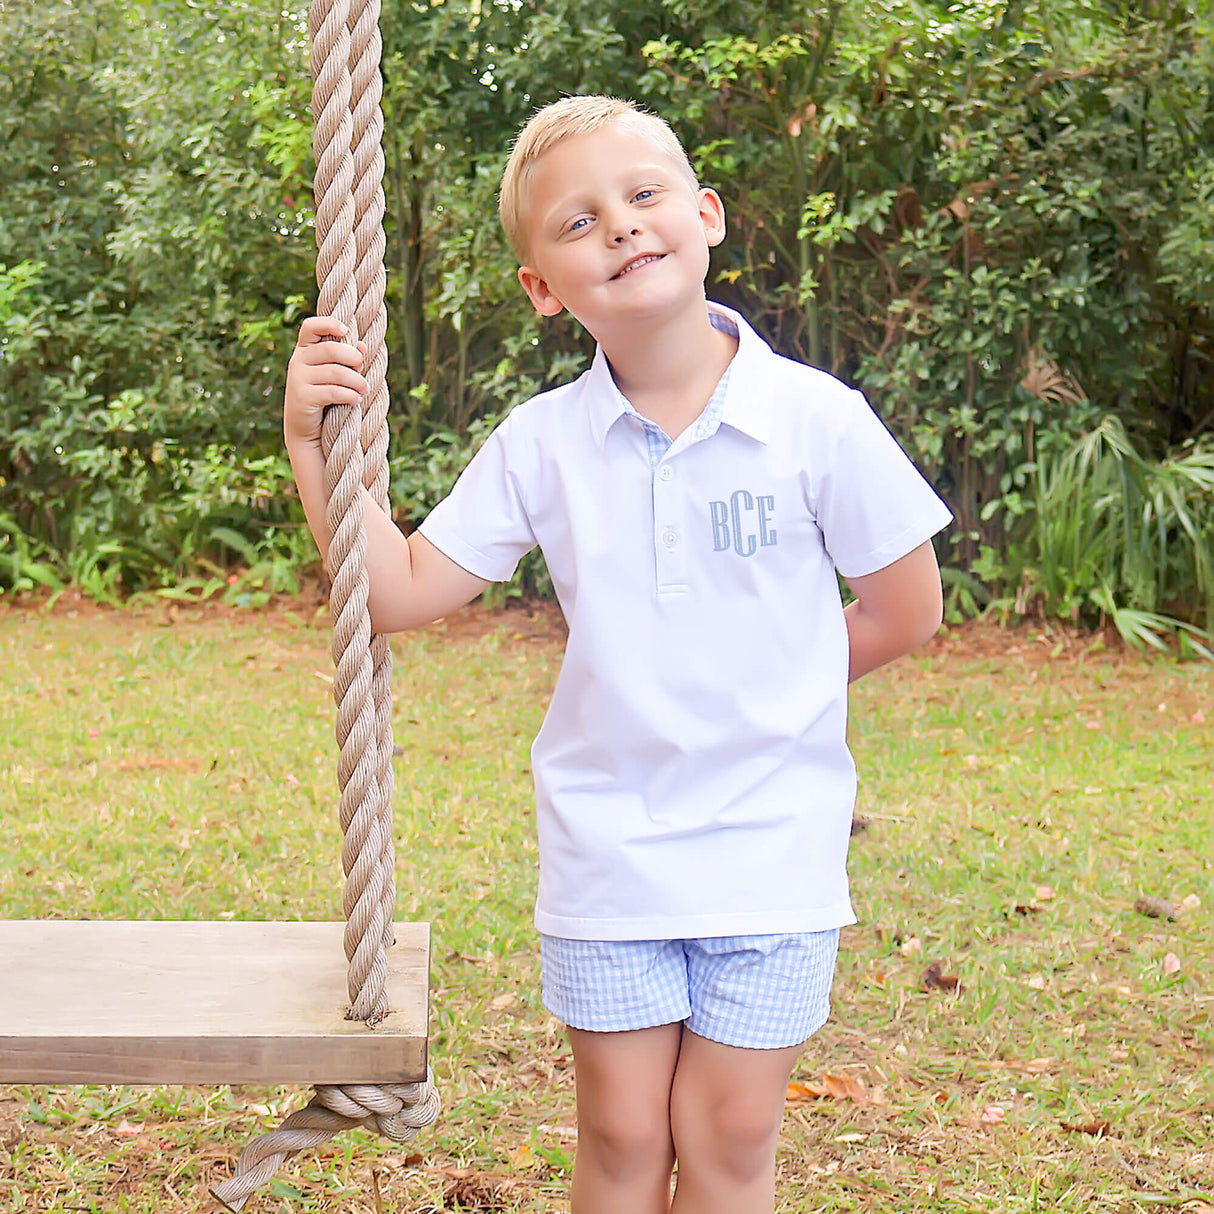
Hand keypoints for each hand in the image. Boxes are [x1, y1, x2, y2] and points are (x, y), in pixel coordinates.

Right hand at [284, 316, 368, 445]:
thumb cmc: (326, 400)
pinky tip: (356, 400)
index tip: (346, 330)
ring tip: (364, 389)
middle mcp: (297, 361)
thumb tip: (362, 346)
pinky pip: (332, 391)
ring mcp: (297, 379)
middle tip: (362, 369)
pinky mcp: (302, 397)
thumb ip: (348, 361)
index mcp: (304, 351)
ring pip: (335, 372)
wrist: (308, 432)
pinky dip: (349, 395)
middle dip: (353, 358)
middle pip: (330, 349)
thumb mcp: (337, 377)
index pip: (310, 327)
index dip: (328, 323)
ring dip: (356, 381)